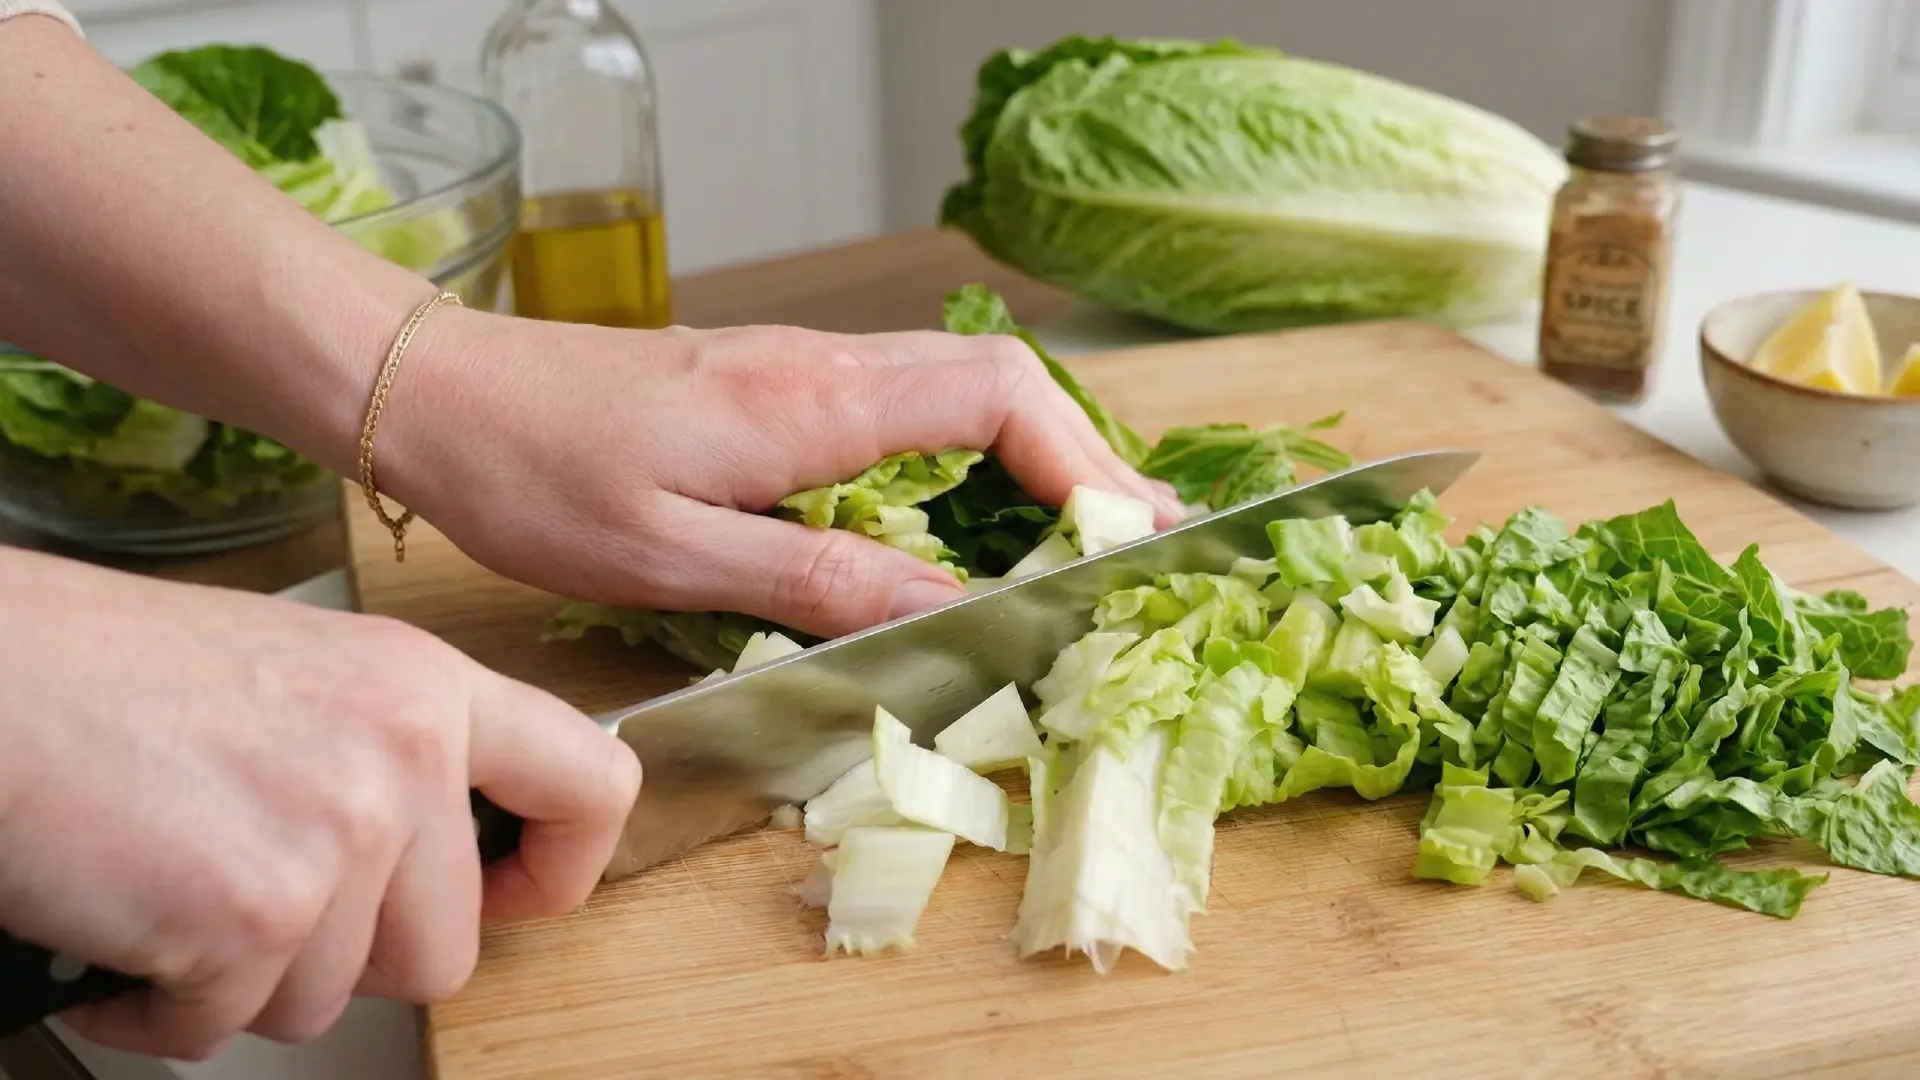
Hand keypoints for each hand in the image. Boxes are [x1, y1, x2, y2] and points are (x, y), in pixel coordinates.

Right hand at [0, 549, 640, 1059]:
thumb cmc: (103, 675)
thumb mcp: (302, 676)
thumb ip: (394, 757)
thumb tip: (445, 860)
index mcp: (426, 686)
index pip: (592, 782)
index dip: (561, 865)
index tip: (513, 891)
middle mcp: (405, 753)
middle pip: (445, 947)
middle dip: (346, 955)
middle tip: (255, 894)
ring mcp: (339, 834)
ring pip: (333, 1000)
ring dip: (241, 979)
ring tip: (172, 891)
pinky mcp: (253, 914)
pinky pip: (227, 1029)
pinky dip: (161, 1010)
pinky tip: (123, 935)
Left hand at [381, 314, 1183, 639]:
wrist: (436, 392)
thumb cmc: (533, 474)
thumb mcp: (671, 553)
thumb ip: (819, 580)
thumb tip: (951, 612)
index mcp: (811, 403)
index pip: (999, 400)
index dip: (1080, 465)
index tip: (1124, 538)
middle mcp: (822, 366)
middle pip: (1000, 382)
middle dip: (1080, 457)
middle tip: (1132, 539)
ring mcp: (797, 367)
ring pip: (957, 387)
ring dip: (1029, 453)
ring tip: (1077, 532)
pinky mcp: (769, 385)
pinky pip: (903, 403)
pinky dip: (965, 451)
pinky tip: (963, 512)